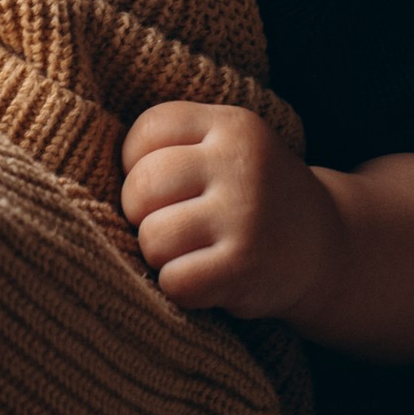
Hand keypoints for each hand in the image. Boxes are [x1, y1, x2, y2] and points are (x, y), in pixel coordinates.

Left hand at [122, 100, 340, 323]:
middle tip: (175, 227)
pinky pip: (175, 281)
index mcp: (231, 125)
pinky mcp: (246, 266)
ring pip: (152, 238)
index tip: (165, 187)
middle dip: (143, 216)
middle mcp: (240, 163)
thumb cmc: (251, 198)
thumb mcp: (225, 150)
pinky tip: (207, 280)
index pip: (145, 132)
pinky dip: (180, 289)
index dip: (137, 165)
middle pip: (140, 188)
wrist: (328, 248)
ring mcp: (245, 214)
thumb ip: (171, 149)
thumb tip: (85, 182)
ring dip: (161, 257)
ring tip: (194, 254)